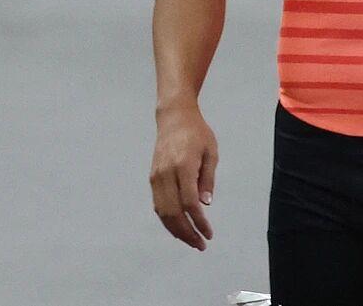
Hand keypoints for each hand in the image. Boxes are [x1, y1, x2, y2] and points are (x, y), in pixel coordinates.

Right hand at [150, 103, 217, 250]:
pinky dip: (167, 220)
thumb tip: (205, 205)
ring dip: (176, 230)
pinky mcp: (152, 177)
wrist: (174, 117)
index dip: (198, 221)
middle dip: (187, 232)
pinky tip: (179, 227)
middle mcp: (166, 173)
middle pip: (173, 212)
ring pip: (163, 212)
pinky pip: (158, 204)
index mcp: (183, 165)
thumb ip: (208, 178)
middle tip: (201, 244)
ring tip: (191, 240)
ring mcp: (156, 176)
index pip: (189, 202)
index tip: (209, 233)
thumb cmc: (197, 133)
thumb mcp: (210, 151)